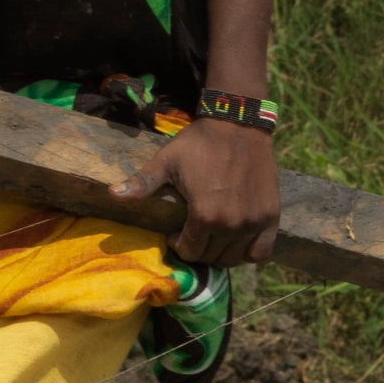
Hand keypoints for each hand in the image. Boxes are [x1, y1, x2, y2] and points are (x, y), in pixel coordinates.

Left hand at [128, 112, 280, 267]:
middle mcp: (231, 224)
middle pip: (211, 257)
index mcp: (204, 216)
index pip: (190, 251)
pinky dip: (249, 252)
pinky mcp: (271, 216)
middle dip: (199, 248)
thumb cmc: (200, 143)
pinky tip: (238, 238)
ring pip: (234, 258)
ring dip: (221, 252)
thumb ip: (142, 183)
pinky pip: (261, 251)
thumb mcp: (167, 161)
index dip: (179, 244)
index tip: (177, 232)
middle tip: (194, 232)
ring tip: (213, 235)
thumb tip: (112, 195)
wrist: (238, 124)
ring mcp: (253, 222)